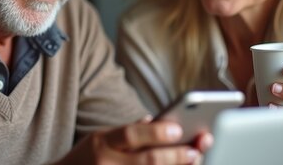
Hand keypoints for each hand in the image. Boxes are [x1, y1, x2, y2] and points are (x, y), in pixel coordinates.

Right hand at [55, 116, 212, 164]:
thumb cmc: (87, 158)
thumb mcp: (101, 137)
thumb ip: (127, 131)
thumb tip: (156, 121)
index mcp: (101, 141)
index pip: (130, 134)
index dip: (155, 133)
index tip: (178, 130)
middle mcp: (104, 163)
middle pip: (146, 161)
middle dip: (174, 156)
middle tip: (195, 151)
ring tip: (193, 162)